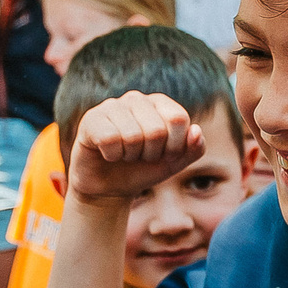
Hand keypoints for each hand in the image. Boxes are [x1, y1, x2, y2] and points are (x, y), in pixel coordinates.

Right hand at [68, 93, 202, 205]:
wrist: (109, 188)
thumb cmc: (143, 169)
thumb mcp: (174, 163)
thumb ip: (193, 149)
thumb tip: (196, 131)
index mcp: (160, 103)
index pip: (179, 119)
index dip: (174, 146)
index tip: (164, 154)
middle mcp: (137, 99)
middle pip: (157, 130)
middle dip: (151, 154)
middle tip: (140, 156)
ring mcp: (112, 106)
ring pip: (133, 136)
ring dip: (130, 156)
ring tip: (124, 154)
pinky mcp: (92, 119)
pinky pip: (110, 139)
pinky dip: (112, 155)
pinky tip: (108, 153)